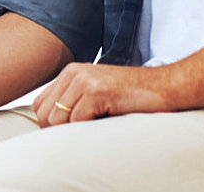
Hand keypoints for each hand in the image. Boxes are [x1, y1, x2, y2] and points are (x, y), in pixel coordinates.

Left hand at [31, 62, 178, 126]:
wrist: (163, 87)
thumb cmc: (132, 94)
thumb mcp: (96, 91)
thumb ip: (73, 101)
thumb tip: (51, 126)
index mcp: (70, 72)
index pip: (39, 104)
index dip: (50, 124)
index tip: (69, 131)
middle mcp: (74, 72)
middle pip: (45, 114)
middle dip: (59, 130)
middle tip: (83, 131)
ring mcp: (84, 80)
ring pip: (58, 120)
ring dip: (74, 130)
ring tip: (96, 124)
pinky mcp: (96, 91)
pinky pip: (76, 121)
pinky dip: (87, 129)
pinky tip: (105, 120)